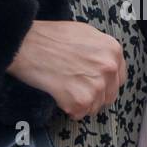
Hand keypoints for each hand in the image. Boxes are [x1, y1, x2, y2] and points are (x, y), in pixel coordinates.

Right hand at [8, 19, 126, 119]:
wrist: (26, 45)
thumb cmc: (50, 37)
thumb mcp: (84, 33)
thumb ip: (101, 49)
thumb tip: (106, 63)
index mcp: (112, 50)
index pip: (120, 77)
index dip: (107, 82)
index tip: (96, 84)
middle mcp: (109, 67)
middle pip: (109, 95)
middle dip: (94, 95)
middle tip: (76, 88)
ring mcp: (96, 85)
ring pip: (95, 107)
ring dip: (81, 103)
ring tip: (64, 88)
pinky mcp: (81, 100)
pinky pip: (79, 114)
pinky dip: (69, 109)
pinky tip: (59, 94)